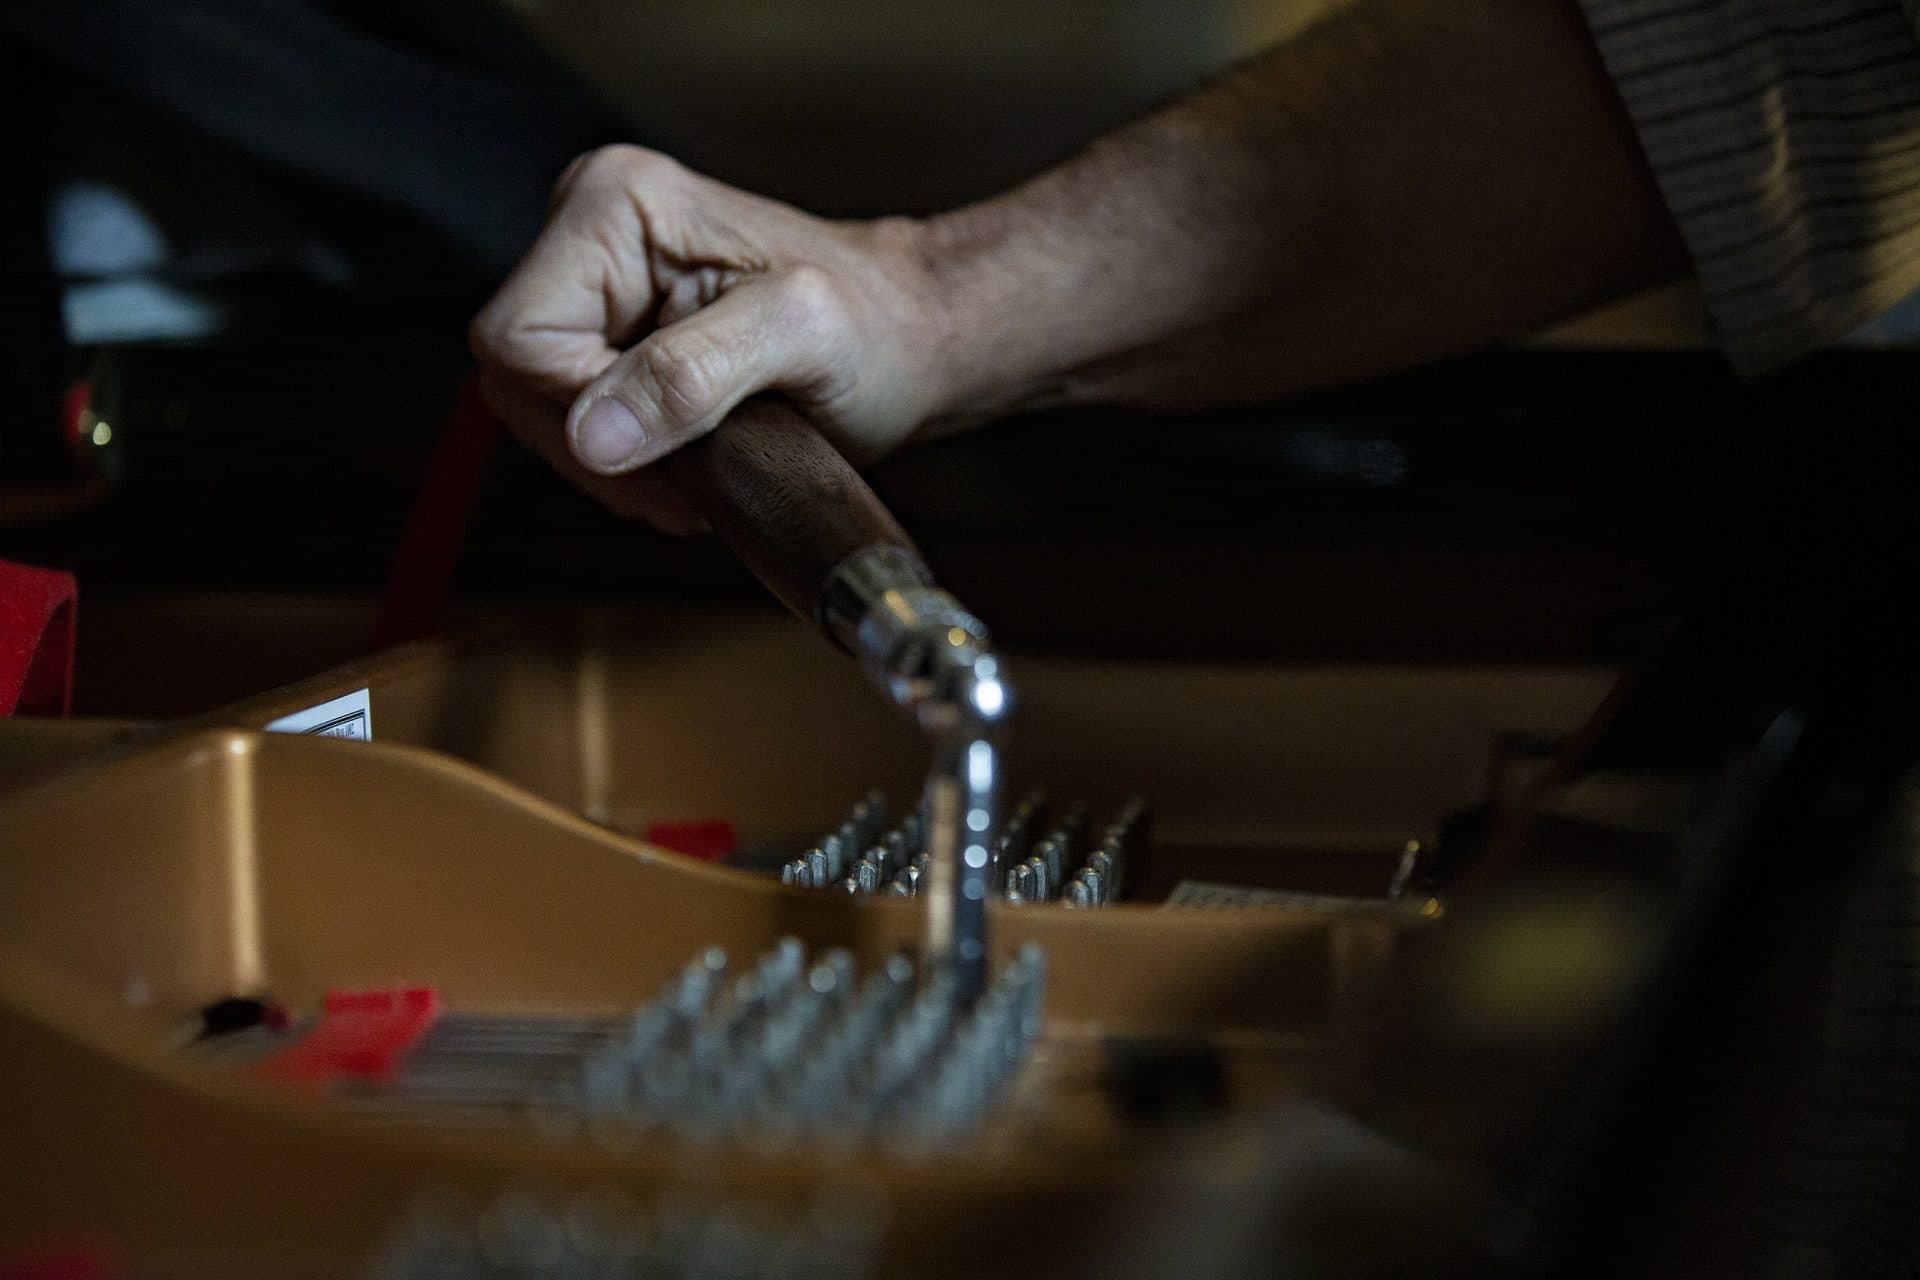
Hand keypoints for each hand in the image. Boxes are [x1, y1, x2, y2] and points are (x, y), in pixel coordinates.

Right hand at [470, 145, 949, 530]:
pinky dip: (629, 463)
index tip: (671, 443)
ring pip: (541, 411)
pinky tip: (692, 463)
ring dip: (619, 467)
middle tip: (694, 476)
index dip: (583, 412)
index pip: (520, 340)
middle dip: (603, 451)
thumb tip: (595, 433)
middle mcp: (589, 231)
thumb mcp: (800, 340)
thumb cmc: (875, 326)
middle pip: (520, 381)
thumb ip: (694, 376)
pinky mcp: (611, 331)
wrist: (908, 340)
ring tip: (704, 471)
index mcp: (616, 206)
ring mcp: (597, 284)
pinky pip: (576, 420)